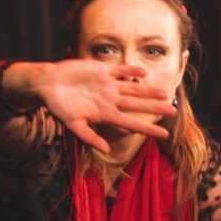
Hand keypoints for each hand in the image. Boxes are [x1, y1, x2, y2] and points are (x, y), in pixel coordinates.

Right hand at [11, 60, 175, 151]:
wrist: (47, 84)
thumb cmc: (57, 106)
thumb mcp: (73, 125)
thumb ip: (90, 137)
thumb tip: (107, 150)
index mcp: (105, 114)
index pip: (132, 123)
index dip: (148, 128)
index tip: (164, 134)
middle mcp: (110, 100)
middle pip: (138, 105)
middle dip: (155, 108)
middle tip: (173, 111)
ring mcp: (107, 85)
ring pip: (133, 88)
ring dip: (149, 91)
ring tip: (165, 93)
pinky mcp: (101, 70)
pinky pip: (120, 70)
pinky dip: (131, 71)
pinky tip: (143, 73)